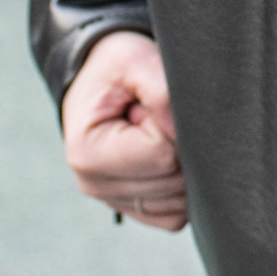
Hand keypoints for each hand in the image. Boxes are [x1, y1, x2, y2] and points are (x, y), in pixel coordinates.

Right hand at [61, 31, 187, 230]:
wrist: (99, 79)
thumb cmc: (116, 67)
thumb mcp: (135, 59)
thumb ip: (162, 93)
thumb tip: (188, 135)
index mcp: (88, 152)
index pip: (162, 154)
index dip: (174, 124)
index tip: (153, 103)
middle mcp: (94, 184)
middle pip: (173, 181)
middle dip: (182, 145)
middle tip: (158, 115)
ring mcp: (113, 201)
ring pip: (179, 202)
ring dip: (185, 165)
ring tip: (159, 133)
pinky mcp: (132, 209)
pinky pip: (176, 216)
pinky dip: (184, 189)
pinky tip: (168, 155)